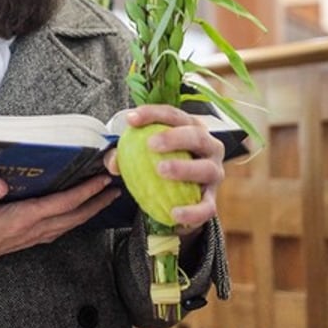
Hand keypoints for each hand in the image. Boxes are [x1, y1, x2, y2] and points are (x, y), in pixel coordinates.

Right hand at [0, 172, 120, 280]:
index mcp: (22, 219)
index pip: (62, 204)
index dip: (85, 192)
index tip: (104, 180)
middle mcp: (30, 230)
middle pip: (73, 216)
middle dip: (96, 202)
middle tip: (117, 189)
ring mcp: (28, 238)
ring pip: (67, 225)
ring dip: (87, 212)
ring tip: (103, 200)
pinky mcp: (22, 240)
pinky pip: (56, 230)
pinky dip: (71, 221)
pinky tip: (72, 216)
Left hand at [106, 104, 225, 237]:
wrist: (180, 194)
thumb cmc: (160, 163)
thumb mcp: (143, 155)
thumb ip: (125, 156)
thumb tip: (112, 162)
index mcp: (191, 128)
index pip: (173, 115)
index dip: (153, 114)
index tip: (131, 120)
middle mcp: (209, 147)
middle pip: (197, 136)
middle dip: (174, 137)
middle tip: (150, 144)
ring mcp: (214, 172)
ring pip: (207, 168)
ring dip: (184, 168)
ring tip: (161, 170)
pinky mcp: (213, 198)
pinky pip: (207, 206)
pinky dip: (193, 211)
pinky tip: (175, 213)